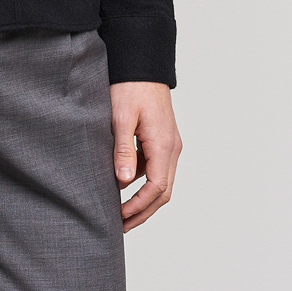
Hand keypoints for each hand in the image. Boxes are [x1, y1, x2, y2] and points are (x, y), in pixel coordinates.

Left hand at [109, 81, 182, 230]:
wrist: (142, 64)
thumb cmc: (130, 87)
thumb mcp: (121, 118)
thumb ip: (122, 150)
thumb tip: (123, 182)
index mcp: (164, 145)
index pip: (157, 188)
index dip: (138, 207)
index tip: (119, 217)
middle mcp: (172, 148)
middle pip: (163, 191)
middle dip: (143, 211)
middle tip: (120, 226)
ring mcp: (168, 143)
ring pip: (160, 181)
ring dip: (143, 199)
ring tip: (120, 211)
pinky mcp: (161, 138)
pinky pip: (155, 167)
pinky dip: (142, 181)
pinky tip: (122, 184)